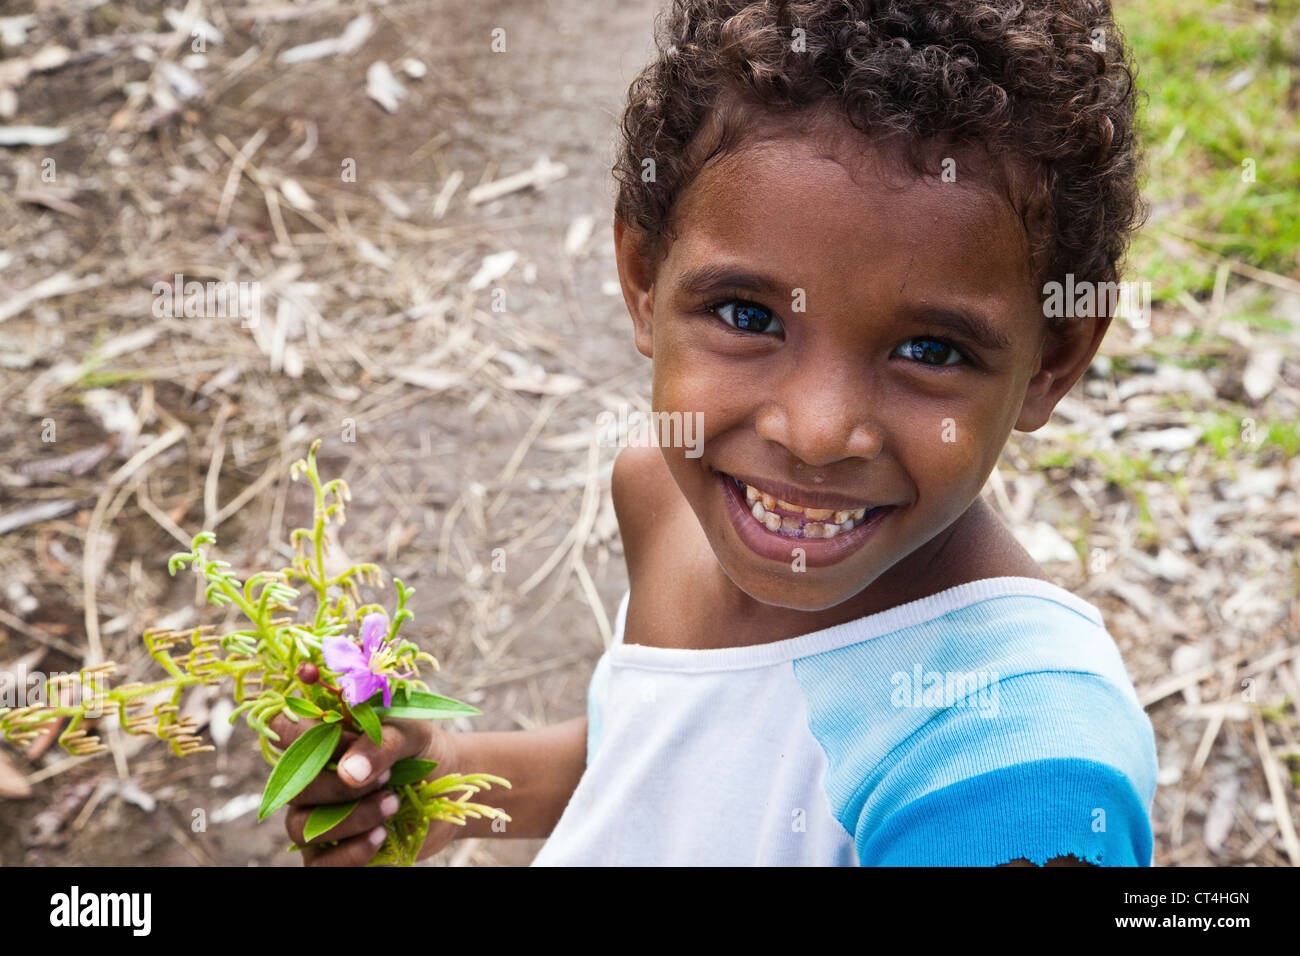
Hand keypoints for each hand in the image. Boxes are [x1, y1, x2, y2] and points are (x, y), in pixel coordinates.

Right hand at [267, 712, 460, 865]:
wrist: (450, 787)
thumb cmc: (423, 752)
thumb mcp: (412, 735)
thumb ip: (381, 743)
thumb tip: (349, 772)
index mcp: (322, 739)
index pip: (284, 728)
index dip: (304, 734)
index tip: (349, 738)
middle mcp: (311, 779)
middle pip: (295, 788)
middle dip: (340, 787)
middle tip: (386, 779)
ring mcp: (316, 819)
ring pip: (302, 827)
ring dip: (350, 819)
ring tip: (393, 804)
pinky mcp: (331, 854)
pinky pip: (319, 865)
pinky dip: (350, 853)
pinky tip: (381, 835)